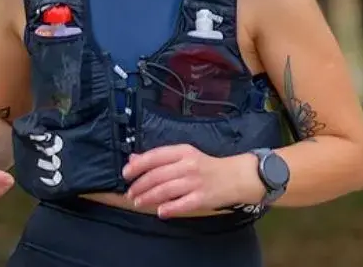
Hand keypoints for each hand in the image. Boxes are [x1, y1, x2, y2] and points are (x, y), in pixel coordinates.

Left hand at [121, 144, 262, 218]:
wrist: (236, 177)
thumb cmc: (206, 166)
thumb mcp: (184, 156)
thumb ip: (159, 158)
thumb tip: (133, 159)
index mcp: (183, 151)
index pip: (155, 156)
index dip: (137, 166)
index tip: (125, 174)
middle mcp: (188, 165)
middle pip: (157, 175)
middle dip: (140, 185)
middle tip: (130, 193)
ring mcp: (195, 182)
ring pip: (166, 190)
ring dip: (149, 197)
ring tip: (138, 202)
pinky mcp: (203, 198)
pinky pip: (182, 204)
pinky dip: (169, 208)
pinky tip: (160, 212)